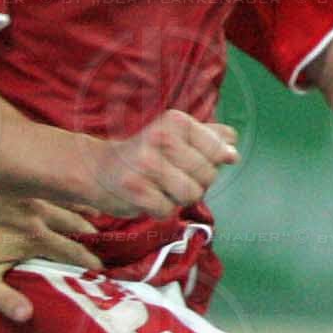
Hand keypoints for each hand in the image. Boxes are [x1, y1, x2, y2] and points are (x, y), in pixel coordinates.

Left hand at [0, 188, 100, 323]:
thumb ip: (5, 299)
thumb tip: (29, 316)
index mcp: (33, 238)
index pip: (73, 251)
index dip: (91, 261)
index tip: (103, 270)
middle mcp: (37, 213)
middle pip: (77, 224)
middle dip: (93, 236)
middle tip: (106, 245)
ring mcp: (27, 195)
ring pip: (67, 202)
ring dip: (84, 213)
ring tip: (97, 220)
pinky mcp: (16, 183)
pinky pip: (50, 188)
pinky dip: (65, 195)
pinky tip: (70, 196)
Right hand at [93, 110, 237, 217]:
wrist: (98, 169)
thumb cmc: (146, 154)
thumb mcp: (177, 137)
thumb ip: (210, 139)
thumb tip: (233, 151)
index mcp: (176, 121)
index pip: (219, 151)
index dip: (209, 163)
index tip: (185, 160)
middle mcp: (161, 137)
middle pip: (208, 176)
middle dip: (194, 183)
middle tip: (169, 176)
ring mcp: (146, 163)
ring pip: (191, 195)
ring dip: (177, 198)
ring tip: (159, 187)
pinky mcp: (135, 189)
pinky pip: (168, 211)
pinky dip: (159, 210)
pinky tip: (146, 198)